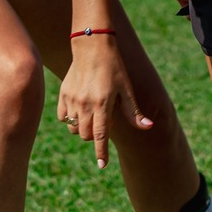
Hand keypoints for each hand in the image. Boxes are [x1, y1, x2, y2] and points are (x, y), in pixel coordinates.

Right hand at [57, 39, 152, 167]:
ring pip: (74, 128)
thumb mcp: (126, 88)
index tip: (102, 165)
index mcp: (101, 104)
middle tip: (105, 121)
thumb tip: (148, 128)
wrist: (91, 46)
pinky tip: (80, 110)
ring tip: (93, 114)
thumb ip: (133, 111)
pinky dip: (71, 119)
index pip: (100, 136)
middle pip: (87, 135)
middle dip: (96, 136)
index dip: (101, 153)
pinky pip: (63, 117)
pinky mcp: (63, 94)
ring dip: (84, 128)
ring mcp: (72, 100)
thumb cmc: (113, 66)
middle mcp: (84, 104)